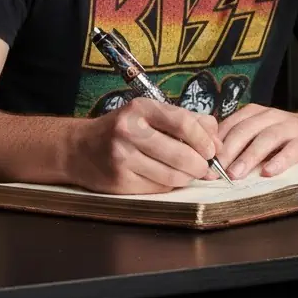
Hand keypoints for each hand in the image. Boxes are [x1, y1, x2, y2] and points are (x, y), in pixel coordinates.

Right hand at [71, 98, 222, 194]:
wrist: (79, 148)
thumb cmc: (123, 129)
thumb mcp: (150, 114)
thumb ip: (187, 121)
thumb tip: (217, 141)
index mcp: (140, 108)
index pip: (184, 123)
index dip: (205, 139)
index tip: (212, 150)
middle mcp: (129, 131)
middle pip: (181, 155)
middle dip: (200, 165)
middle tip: (205, 167)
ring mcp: (122, 158)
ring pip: (172, 176)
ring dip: (187, 178)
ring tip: (188, 172)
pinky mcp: (120, 182)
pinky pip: (158, 188)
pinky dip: (169, 186)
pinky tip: (166, 177)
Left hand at [214, 105, 297, 180]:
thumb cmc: (285, 138)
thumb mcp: (260, 133)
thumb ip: (240, 142)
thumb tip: (209, 162)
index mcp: (254, 114)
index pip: (230, 126)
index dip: (215, 144)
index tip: (203, 162)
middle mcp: (270, 117)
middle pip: (244, 131)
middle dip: (228, 151)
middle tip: (215, 170)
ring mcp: (290, 128)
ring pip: (266, 138)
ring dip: (249, 157)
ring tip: (236, 174)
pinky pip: (292, 150)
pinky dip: (279, 161)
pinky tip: (269, 172)